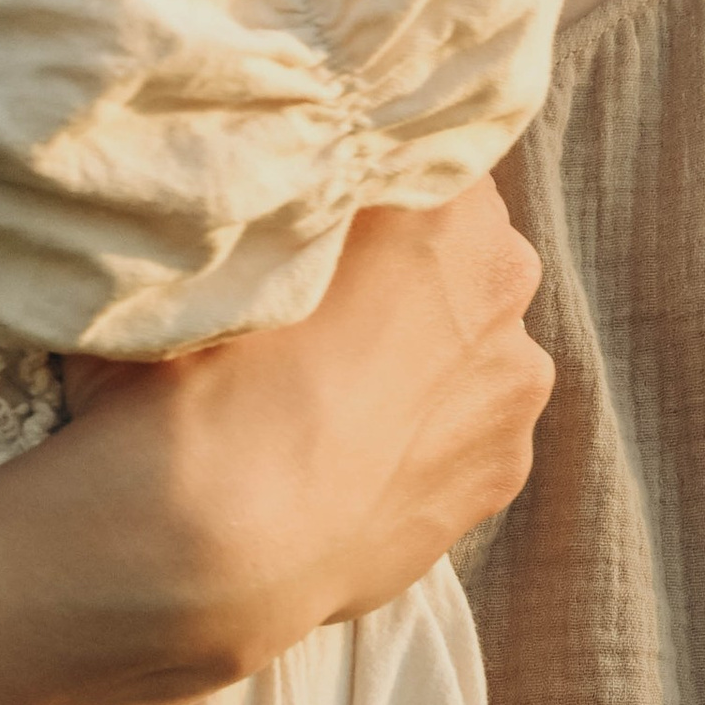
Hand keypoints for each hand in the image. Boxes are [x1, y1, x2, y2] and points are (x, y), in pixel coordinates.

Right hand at [58, 181, 549, 689]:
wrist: (210, 550)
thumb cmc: (191, 375)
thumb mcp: (212, 246)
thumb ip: (274, 204)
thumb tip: (276, 189)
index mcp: (446, 204)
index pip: (421, 154)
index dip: (361, 182)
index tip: (312, 211)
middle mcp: (506, 283)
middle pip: (455, 248)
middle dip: (399, 267)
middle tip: (311, 303)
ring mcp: (513, 389)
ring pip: (466, 341)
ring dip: (416, 352)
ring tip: (322, 395)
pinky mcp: (501, 478)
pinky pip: (463, 425)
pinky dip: (417, 429)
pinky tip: (344, 453)